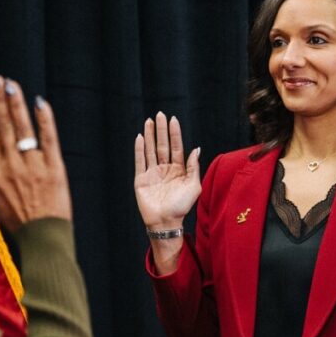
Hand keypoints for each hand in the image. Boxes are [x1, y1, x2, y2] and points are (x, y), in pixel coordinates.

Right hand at [0, 73, 70, 232]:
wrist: (42, 237)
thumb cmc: (17, 220)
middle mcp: (12, 166)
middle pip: (3, 127)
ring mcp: (33, 166)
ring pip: (22, 129)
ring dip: (16, 105)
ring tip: (11, 84)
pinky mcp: (54, 168)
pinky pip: (48, 139)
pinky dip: (45, 120)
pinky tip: (40, 103)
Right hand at [133, 112, 200, 229]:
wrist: (165, 222)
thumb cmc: (181, 207)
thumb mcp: (193, 186)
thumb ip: (193, 168)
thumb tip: (196, 149)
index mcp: (178, 170)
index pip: (176, 147)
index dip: (175, 134)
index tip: (173, 120)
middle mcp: (165, 169)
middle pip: (162, 145)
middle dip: (161, 130)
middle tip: (159, 114)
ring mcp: (152, 173)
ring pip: (151, 150)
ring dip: (150, 135)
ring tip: (149, 121)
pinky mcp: (141, 179)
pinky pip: (139, 161)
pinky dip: (139, 149)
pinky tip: (140, 137)